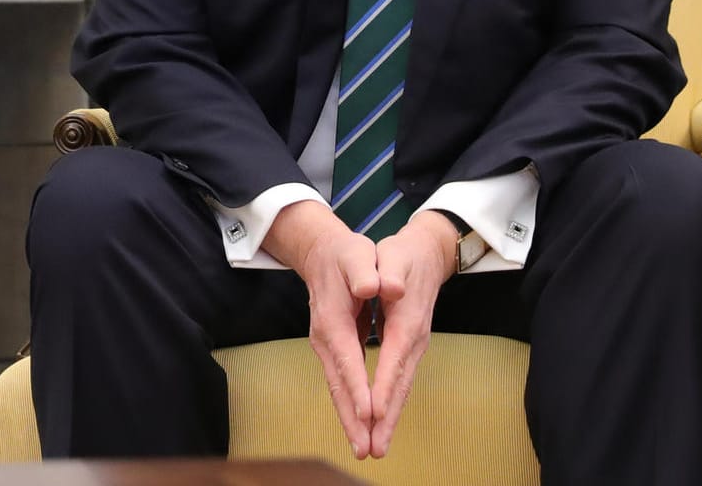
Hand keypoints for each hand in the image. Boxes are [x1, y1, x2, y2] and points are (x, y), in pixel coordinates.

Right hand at [264, 201, 381, 458]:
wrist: (323, 253)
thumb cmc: (346, 254)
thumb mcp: (357, 253)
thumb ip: (365, 270)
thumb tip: (377, 286)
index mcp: (334, 317)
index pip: (348, 356)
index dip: (359, 385)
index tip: (370, 414)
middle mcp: (327, 338)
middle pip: (340, 383)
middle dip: (353, 418)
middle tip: (366, 449)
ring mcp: (328, 347)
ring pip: (339, 388)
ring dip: (351, 419)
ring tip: (365, 448)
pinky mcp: (335, 351)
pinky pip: (343, 384)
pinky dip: (351, 407)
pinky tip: (361, 425)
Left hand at [368, 210, 456, 456]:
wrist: (423, 254)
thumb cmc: (401, 254)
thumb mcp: (392, 253)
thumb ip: (387, 270)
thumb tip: (386, 286)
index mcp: (406, 318)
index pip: (393, 357)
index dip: (383, 385)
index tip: (373, 413)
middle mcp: (412, 339)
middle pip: (399, 383)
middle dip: (386, 417)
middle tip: (373, 449)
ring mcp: (412, 347)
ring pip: (399, 388)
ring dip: (387, 419)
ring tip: (373, 448)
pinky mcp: (405, 350)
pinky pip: (395, 382)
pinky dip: (387, 405)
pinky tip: (374, 424)